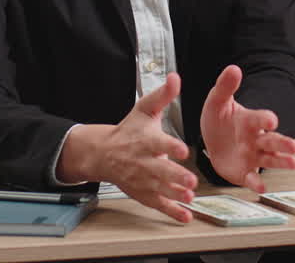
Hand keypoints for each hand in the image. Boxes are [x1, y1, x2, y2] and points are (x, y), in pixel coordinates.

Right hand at [57, 73, 196, 222]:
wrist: (103, 153)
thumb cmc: (128, 130)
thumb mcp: (144, 109)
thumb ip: (162, 95)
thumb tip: (175, 77)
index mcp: (145, 140)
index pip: (159, 143)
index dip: (171, 146)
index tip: (183, 149)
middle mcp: (144, 161)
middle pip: (160, 170)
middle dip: (175, 176)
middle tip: (190, 180)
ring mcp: (143, 179)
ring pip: (159, 189)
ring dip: (175, 194)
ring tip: (189, 197)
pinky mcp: (143, 193)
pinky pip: (157, 204)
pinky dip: (171, 212)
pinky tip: (185, 216)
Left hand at [199, 65, 294, 191]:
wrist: (213, 140)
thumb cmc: (219, 119)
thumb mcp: (217, 101)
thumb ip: (225, 87)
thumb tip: (233, 68)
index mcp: (250, 120)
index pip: (260, 119)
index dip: (265, 119)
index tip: (272, 120)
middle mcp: (256, 139)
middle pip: (272, 141)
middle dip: (282, 143)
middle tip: (294, 147)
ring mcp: (252, 156)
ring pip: (269, 160)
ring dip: (281, 162)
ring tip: (293, 164)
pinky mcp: (245, 172)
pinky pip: (252, 177)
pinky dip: (256, 182)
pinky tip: (261, 188)